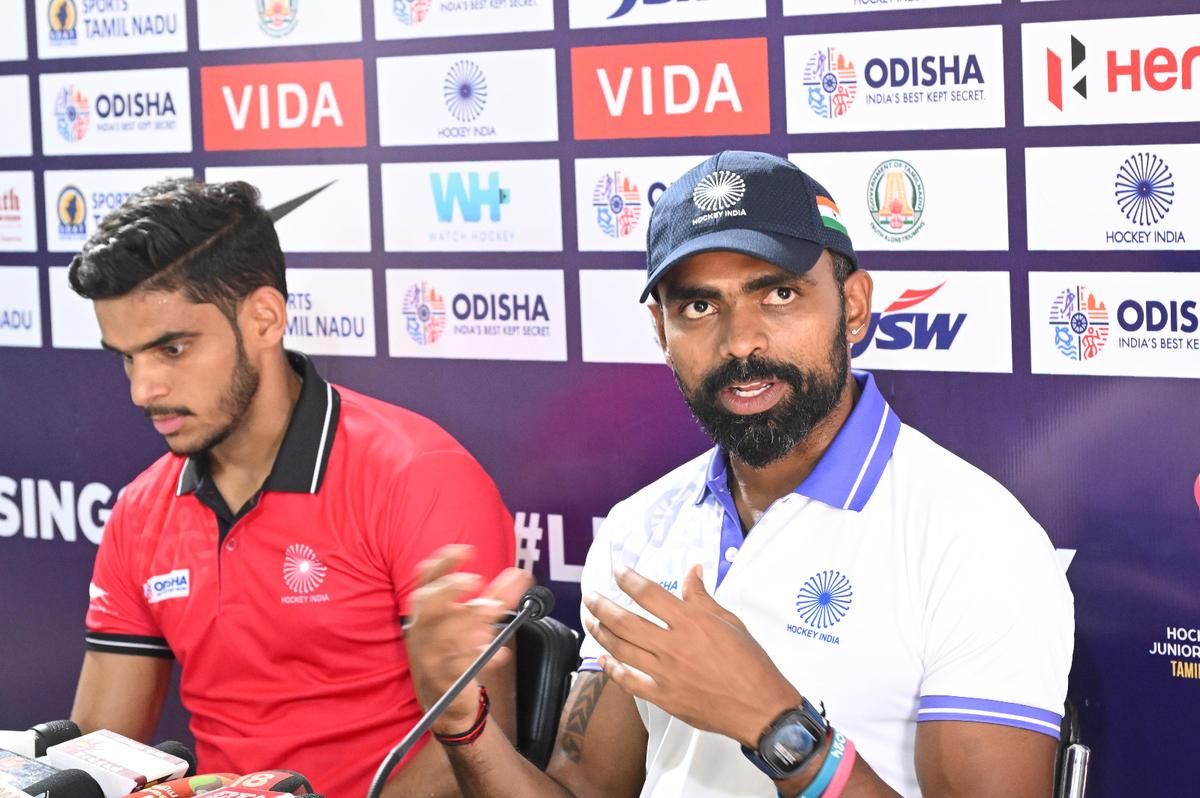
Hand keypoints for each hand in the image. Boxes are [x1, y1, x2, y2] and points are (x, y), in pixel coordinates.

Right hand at [404, 544, 531, 732]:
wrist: (446, 707)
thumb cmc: (457, 657)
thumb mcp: (470, 624)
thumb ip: (493, 599)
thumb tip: (518, 575)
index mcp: (425, 615)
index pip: (425, 581)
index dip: (443, 563)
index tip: (465, 550)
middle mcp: (423, 632)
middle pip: (428, 604)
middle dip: (449, 588)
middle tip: (474, 580)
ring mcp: (430, 656)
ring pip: (446, 634)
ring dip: (471, 620)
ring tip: (494, 609)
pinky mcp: (444, 680)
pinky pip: (461, 666)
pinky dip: (483, 658)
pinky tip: (501, 653)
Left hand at [583, 564, 801, 748]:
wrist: (760, 708)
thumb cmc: (750, 664)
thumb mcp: (730, 622)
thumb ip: (703, 597)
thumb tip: (693, 571)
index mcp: (691, 622)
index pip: (649, 594)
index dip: (629, 579)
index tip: (618, 571)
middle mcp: (672, 645)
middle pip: (624, 621)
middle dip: (601, 605)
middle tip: (590, 595)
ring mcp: (665, 673)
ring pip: (621, 648)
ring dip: (600, 632)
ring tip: (590, 620)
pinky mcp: (663, 697)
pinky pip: (629, 681)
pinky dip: (612, 669)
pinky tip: (603, 659)